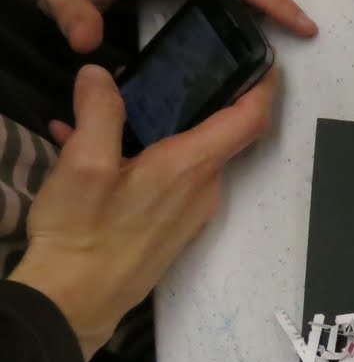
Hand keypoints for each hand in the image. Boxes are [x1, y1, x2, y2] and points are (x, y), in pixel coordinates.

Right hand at [9, 63, 273, 358]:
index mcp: (189, 167)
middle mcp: (202, 189)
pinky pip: (167, 176)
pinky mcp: (171, 224)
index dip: (263, 87)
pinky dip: (142, 153)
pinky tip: (92, 144)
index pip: (247, 120)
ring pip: (189, 153)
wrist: (79, 299)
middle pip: (222, 134)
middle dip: (205, 97)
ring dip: (161, 124)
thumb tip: (100, 77)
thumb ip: (99, 113)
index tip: (266, 62)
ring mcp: (189, 210)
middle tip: (178, 68)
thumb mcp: (84, 164)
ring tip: (115, 102)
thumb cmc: (84, 235)